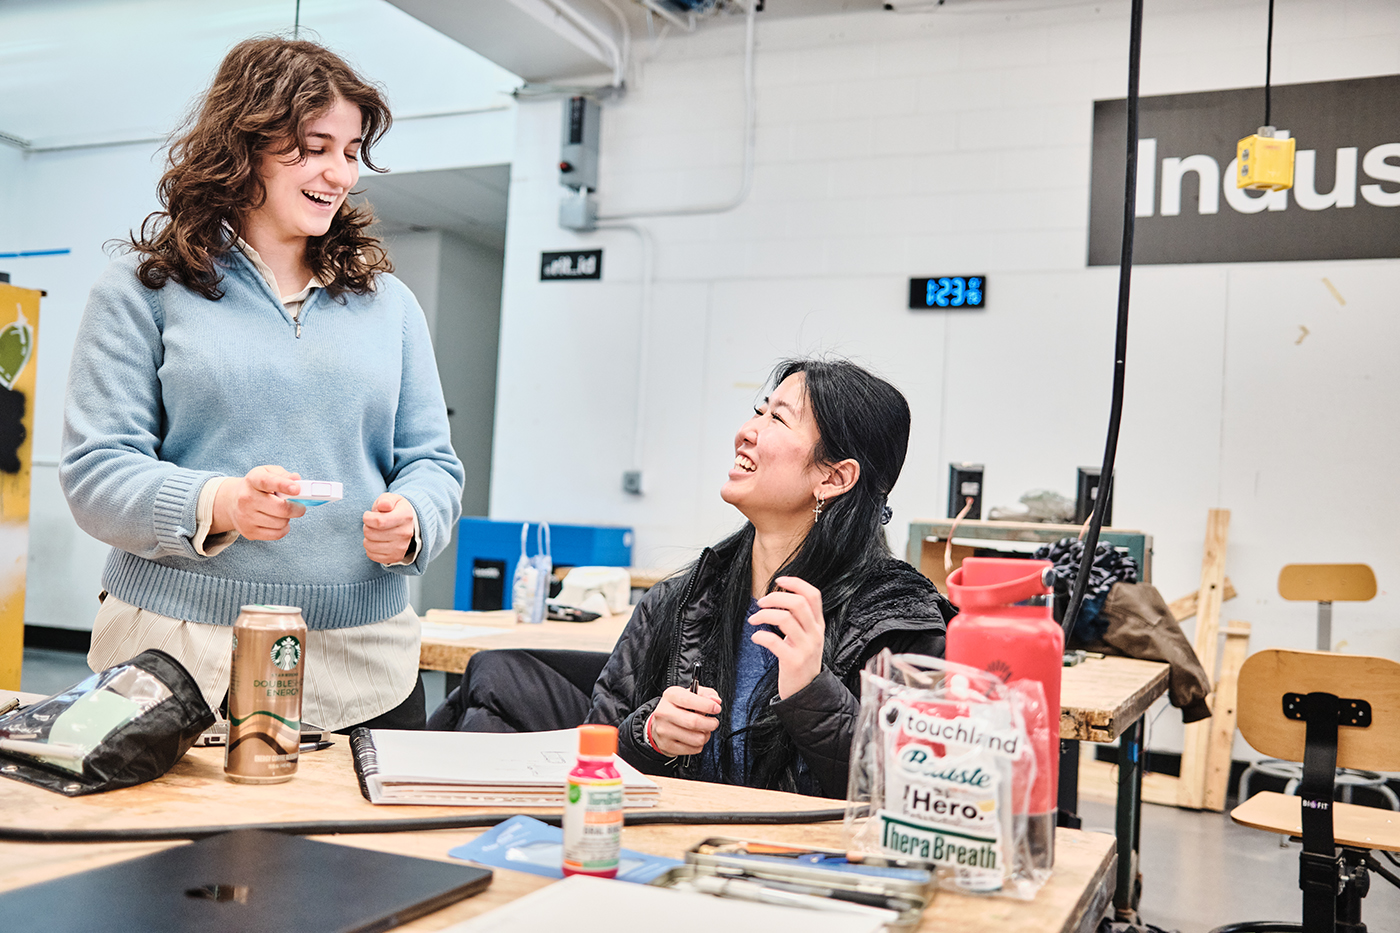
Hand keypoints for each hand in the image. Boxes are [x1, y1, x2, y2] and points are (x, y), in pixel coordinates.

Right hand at [211, 466, 304, 539]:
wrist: (232, 501)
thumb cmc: (257, 486)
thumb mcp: (267, 472)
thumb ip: (283, 474)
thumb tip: (296, 480)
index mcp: (253, 480)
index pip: (267, 482)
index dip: (283, 485)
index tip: (297, 489)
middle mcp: (246, 499)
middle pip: (281, 508)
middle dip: (297, 508)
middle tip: (300, 506)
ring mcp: (246, 517)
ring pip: (281, 523)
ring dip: (288, 518)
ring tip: (283, 512)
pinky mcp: (249, 532)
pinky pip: (277, 534)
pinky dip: (284, 529)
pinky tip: (279, 521)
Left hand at [362, 493, 415, 563]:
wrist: (407, 525)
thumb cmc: (395, 510)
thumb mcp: (392, 499)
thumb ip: (386, 500)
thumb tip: (383, 506)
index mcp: (405, 516)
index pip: (379, 522)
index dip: (367, 518)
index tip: (368, 515)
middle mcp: (405, 534)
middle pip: (371, 533)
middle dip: (366, 526)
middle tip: (373, 524)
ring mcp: (401, 547)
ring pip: (369, 545)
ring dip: (367, 537)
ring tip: (375, 532)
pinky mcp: (395, 557)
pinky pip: (371, 555)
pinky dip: (370, 548)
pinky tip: (377, 541)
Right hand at [647, 684, 720, 756]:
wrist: (660, 723)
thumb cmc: (678, 707)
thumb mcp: (690, 694)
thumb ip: (706, 694)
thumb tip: (715, 700)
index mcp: (670, 696)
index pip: (689, 700)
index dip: (707, 705)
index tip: (716, 708)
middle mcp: (664, 712)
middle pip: (694, 722)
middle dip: (710, 723)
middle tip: (713, 722)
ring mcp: (664, 730)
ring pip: (696, 738)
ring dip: (705, 735)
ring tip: (702, 730)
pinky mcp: (667, 745)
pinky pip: (693, 749)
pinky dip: (699, 745)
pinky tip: (694, 738)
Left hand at [750, 575, 825, 699]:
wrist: (806, 691)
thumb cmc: (801, 660)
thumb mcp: (807, 637)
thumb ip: (800, 619)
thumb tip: (779, 596)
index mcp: (818, 625)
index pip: (813, 595)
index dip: (796, 583)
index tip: (779, 580)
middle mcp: (815, 634)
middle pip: (798, 603)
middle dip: (775, 597)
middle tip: (760, 603)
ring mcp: (806, 648)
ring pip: (785, 619)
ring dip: (764, 615)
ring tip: (753, 619)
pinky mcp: (793, 661)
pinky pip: (774, 642)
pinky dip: (761, 636)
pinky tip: (756, 637)